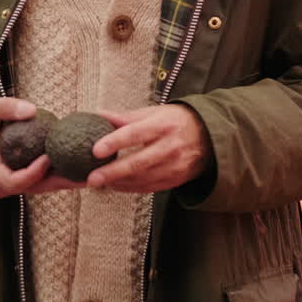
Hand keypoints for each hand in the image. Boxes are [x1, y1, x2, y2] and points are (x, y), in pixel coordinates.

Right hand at [0, 97, 83, 198]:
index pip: (14, 181)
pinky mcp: (17, 178)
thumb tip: (32, 110)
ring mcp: (9, 183)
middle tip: (85, 174)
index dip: (34, 172)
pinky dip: (58, 173)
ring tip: (90, 173)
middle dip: (61, 182)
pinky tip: (79, 167)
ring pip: (40, 186)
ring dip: (65, 180)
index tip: (49, 157)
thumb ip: (5, 107)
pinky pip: (40, 179)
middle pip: (34, 188)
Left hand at [86, 104, 210, 192]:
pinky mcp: (177, 179)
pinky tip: (116, 186)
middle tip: (92, 178)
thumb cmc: (175, 121)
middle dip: (112, 172)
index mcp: (162, 125)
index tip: (95, 150)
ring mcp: (175, 166)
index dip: (114, 142)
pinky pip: (150, 187)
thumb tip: (98, 114)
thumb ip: (125, 117)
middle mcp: (170, 146)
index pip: (134, 134)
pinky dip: (131, 188)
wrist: (209, 136)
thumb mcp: (153, 112)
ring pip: (143, 179)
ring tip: (99, 182)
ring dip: (119, 183)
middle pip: (138, 163)